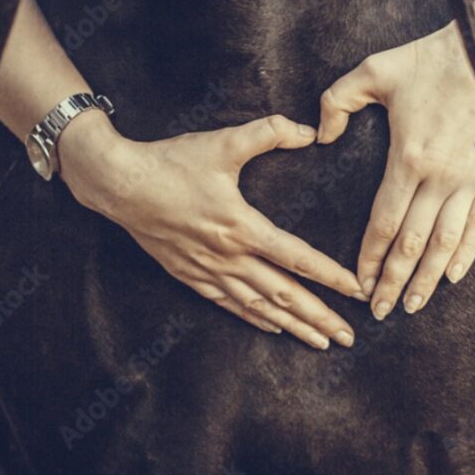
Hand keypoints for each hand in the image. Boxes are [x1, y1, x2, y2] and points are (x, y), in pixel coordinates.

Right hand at [57, 111, 365, 349]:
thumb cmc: (170, 162)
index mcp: (241, 227)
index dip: (330, 276)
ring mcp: (207, 270)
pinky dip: (255, 318)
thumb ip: (269, 132)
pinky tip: (274, 327)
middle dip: (320, 317)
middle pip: (284, 294)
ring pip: (259, 307)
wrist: (116, 183)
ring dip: (293, 326)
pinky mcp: (190, 275)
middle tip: (349, 337)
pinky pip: (229, 304)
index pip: (297, 258)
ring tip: (321, 343)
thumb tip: (309, 131)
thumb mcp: (223, 141)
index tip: (357, 290)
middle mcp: (228, 256)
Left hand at [318, 22, 474, 319]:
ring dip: (427, 279)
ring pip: (446, 244)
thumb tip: (319, 135)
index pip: (384, 223)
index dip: (369, 258)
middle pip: (412, 244)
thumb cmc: (429, 60)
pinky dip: (466, 255)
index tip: (358, 284)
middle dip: (393, 282)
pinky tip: (453, 277)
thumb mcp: (373, 71)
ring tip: (412, 304)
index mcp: (408, 159)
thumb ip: (337, 101)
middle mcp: (440, 178)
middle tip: (380, 310)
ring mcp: (470, 181)